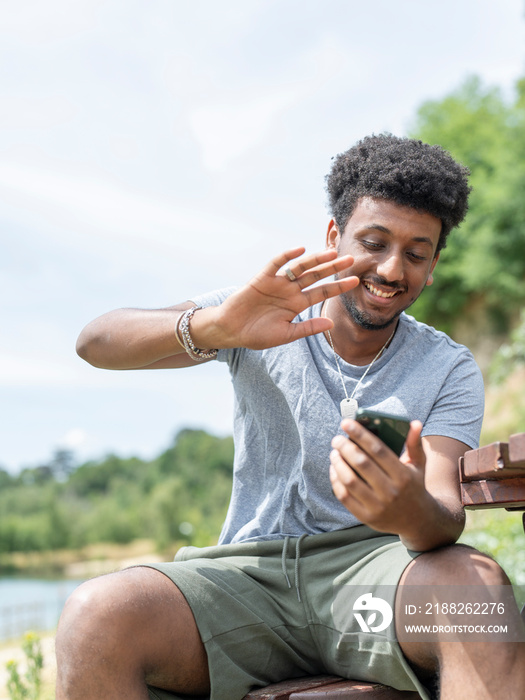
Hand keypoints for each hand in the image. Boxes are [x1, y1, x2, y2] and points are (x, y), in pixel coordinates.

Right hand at [192, 246, 358, 350]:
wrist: (230, 330)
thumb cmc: (256, 335)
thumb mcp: (286, 334)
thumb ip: (308, 328)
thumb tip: (332, 323)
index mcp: (297, 304)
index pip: (322, 293)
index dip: (338, 287)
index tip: (356, 281)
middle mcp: (290, 291)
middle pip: (315, 276)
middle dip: (333, 268)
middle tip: (351, 259)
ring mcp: (277, 283)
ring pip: (300, 268)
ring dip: (315, 260)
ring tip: (331, 252)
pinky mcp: (262, 278)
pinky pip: (276, 264)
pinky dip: (286, 256)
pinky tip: (299, 250)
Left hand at [329, 419, 428, 538]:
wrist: (417, 520)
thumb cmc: (413, 486)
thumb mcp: (418, 465)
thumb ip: (414, 444)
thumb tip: (414, 423)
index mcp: (403, 476)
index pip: (378, 450)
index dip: (360, 435)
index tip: (346, 423)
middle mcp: (391, 492)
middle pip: (362, 464)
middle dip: (345, 448)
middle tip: (336, 439)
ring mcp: (378, 507)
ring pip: (350, 481)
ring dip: (338, 464)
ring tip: (334, 453)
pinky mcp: (366, 517)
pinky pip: (345, 497)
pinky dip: (336, 481)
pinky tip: (334, 469)